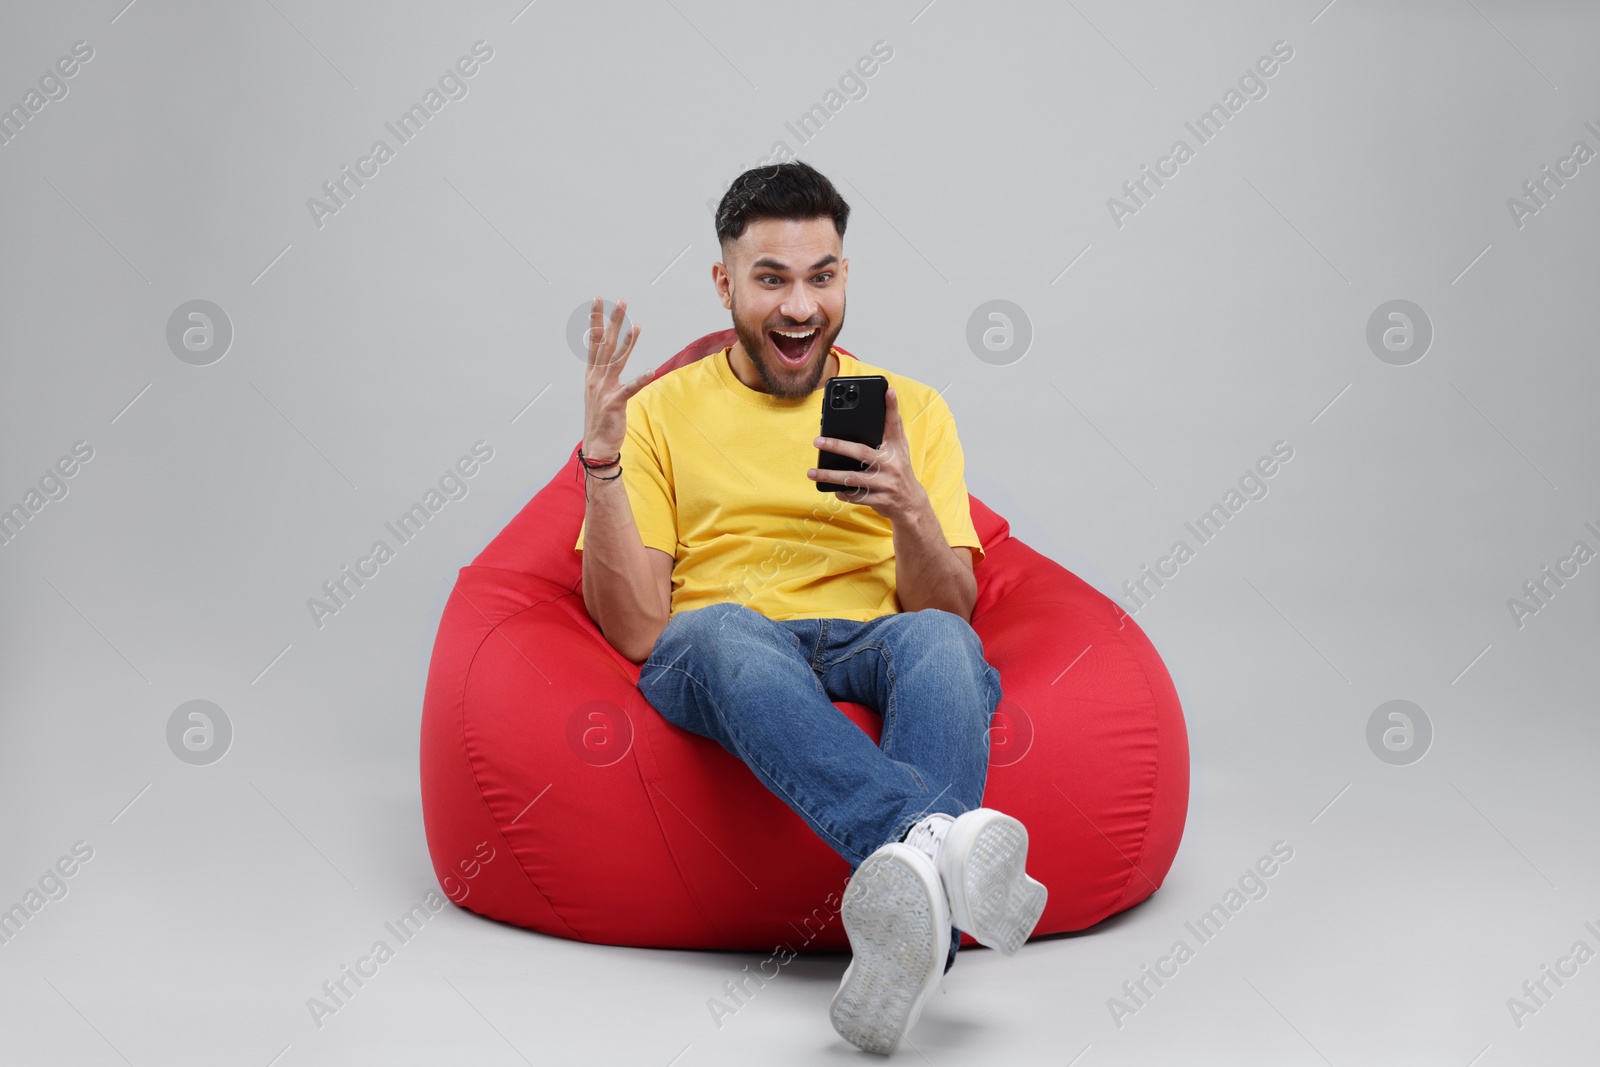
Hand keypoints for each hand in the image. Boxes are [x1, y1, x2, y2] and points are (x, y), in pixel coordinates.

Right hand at [583, 297, 649, 455]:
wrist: (596, 446)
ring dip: (628, 342)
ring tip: (637, 325)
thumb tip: (609, 360)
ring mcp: (604, 390)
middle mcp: (596, 378)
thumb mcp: (599, 392)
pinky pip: (630, 388)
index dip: (596, 320)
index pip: (594, 341)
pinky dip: (639, 379)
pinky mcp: (615, 403)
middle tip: (621, 301)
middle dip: (613, 321)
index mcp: (592, 374)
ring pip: (616, 360)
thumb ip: (604, 374)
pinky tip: (650, 370)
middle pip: (605, 343)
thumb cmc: (601, 418)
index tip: (598, 301)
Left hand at [807, 386, 929, 522]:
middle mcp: (892, 464)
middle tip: (818, 441)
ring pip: (853, 478)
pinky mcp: (880, 500)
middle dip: (838, 446)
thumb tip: (889, 397)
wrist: (911, 503)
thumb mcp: (900, 449)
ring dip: (830, 475)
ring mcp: (886, 483)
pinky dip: (843, 493)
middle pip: (861, 452)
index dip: (892, 407)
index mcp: (896, 448)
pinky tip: (831, 489)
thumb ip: (893, 427)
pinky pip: (856, 497)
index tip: (888, 390)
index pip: (894, 424)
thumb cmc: (900, 470)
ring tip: (812, 472)